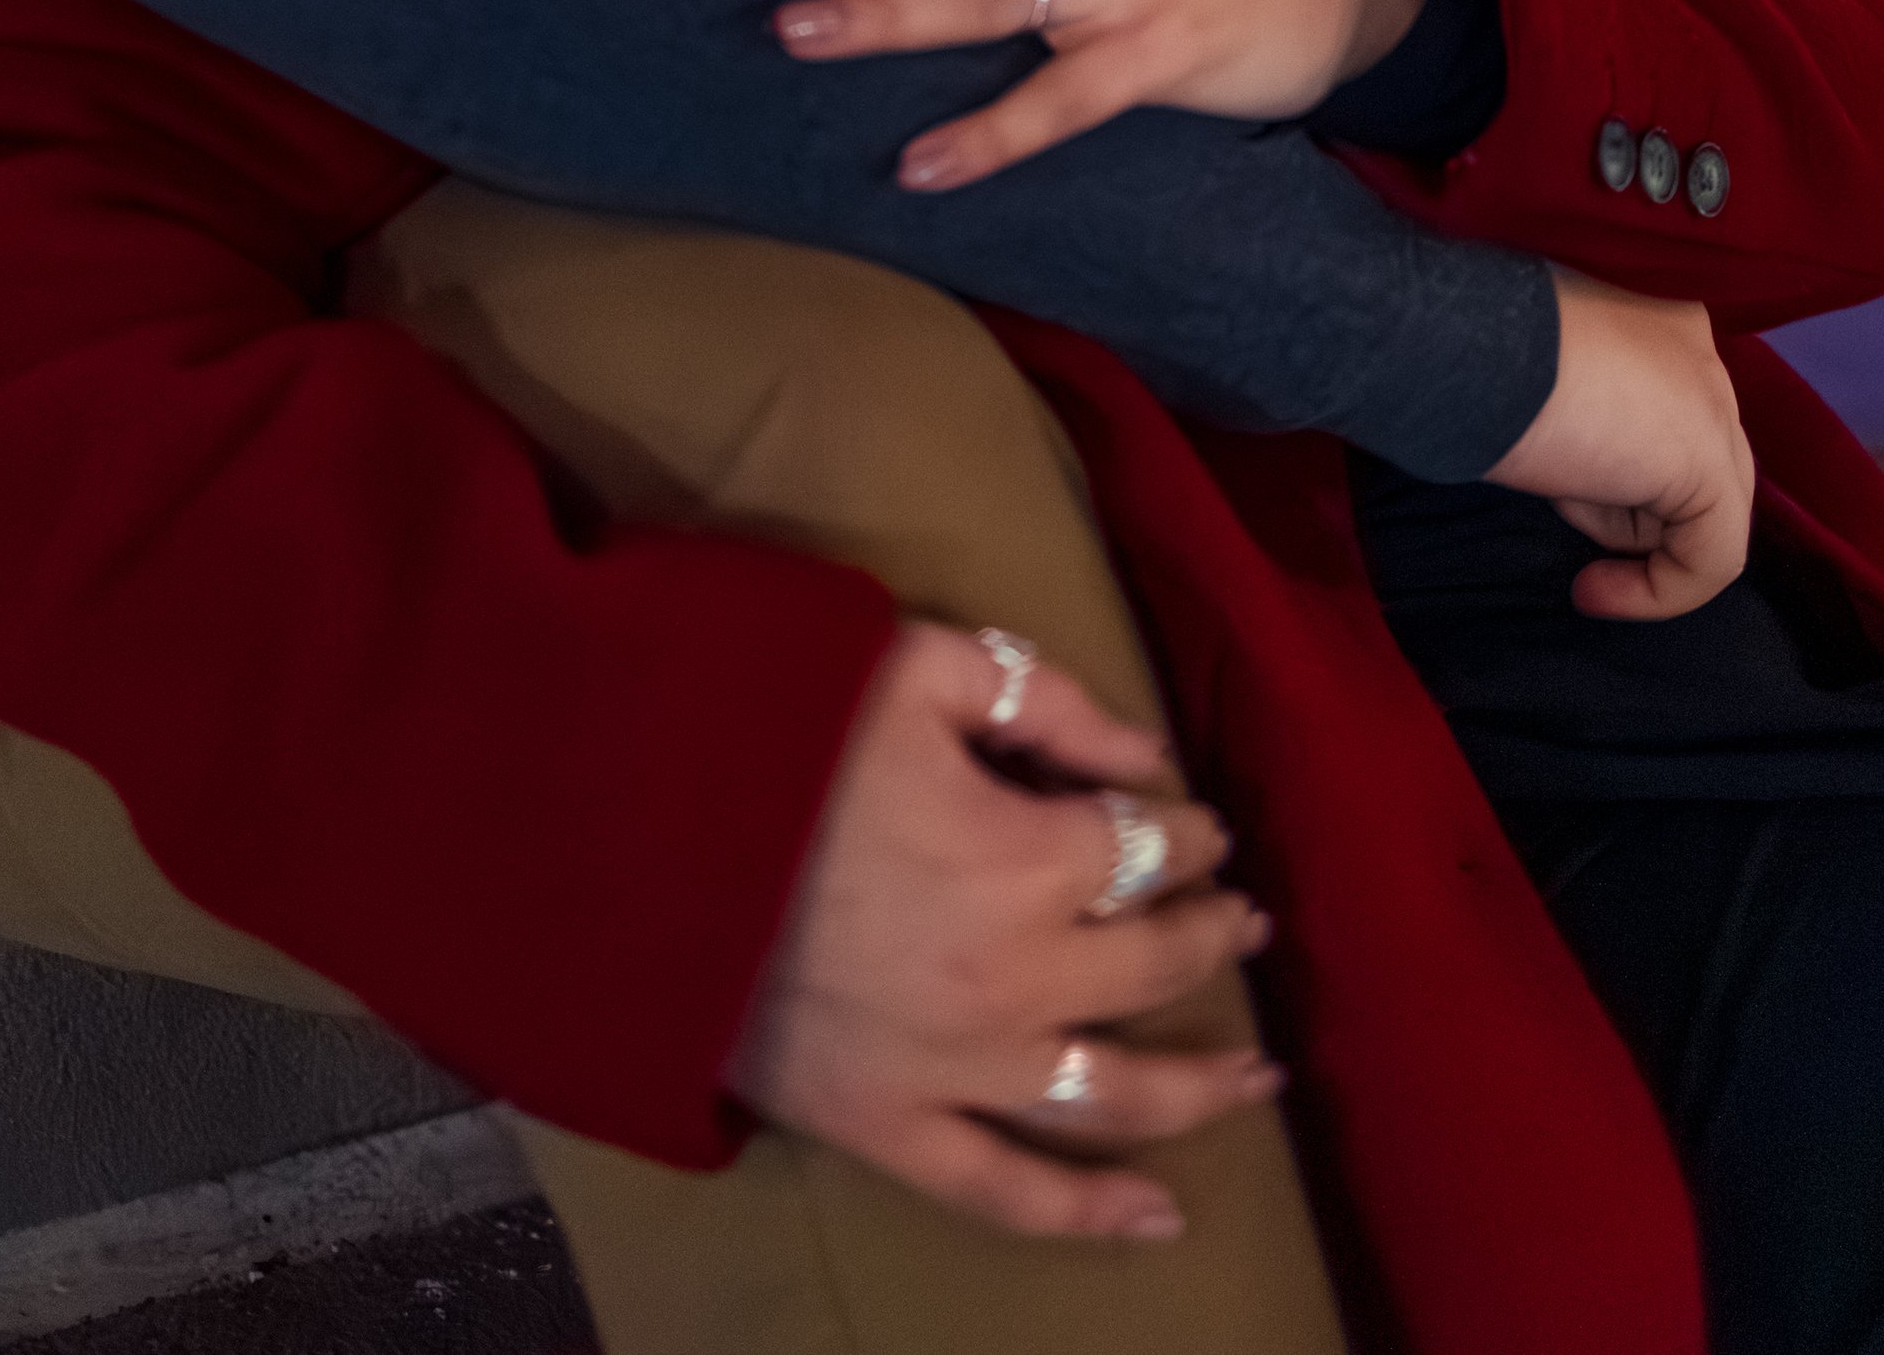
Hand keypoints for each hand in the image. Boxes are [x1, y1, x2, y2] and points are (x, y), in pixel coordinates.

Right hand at [726, 620, 1279, 1239]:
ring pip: (1112, 1093)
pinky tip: (1161, 1217)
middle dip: (1212, 934)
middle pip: (1149, 965)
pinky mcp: (886, 1128)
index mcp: (1022, 856)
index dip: (1189, 832)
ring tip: (1260, 1071)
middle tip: (1247, 920)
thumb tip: (1146, 754)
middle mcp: (1011, 976)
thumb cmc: (773, 727)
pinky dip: (1089, 1213)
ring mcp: (951, 1069)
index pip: (1148, 848)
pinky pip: (1006, 1191)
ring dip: (1201, 1084)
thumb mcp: (920, 666)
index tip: (1202, 823)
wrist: (623, 830)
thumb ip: (1047, 701)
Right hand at [1485, 270, 1754, 620]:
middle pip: (1689, 465)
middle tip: (1558, 501)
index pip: (1664, 417)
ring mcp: (1713, 405)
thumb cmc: (1475, 351)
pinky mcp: (1709, 464)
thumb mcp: (1541, 374)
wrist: (1459, 343)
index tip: (1559, 490)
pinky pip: (1712, 558)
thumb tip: (1587, 461)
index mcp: (1659, 318)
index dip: (1615, 471)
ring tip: (1556, 494)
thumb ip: (1588, 403)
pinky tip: (1594, 592)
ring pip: (1699, 510)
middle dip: (1626, 504)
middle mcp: (1701, 351)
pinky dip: (1658, 592)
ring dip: (1622, 532)